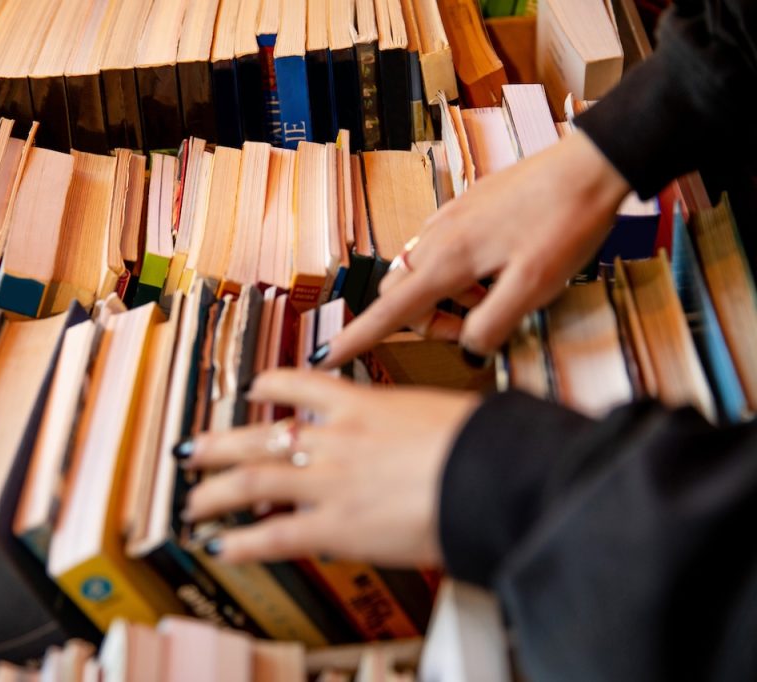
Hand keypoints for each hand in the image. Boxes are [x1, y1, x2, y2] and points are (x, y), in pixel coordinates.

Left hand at [179, 370, 480, 567]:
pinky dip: (239, 543)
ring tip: (191, 503)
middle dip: (217, 446)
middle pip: (256, 437)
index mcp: (358, 403)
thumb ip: (406, 421)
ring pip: (250, 483)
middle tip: (192, 452)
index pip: (295, 386)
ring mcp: (327, 482)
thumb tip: (412, 430)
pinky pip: (272, 535)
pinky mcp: (334, 527)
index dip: (266, 389)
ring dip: (213, 494)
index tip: (252, 393)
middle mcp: (332, 439)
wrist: (493, 471)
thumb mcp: (436, 412)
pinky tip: (218, 547)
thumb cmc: (480, 441)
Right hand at [317, 130, 631, 366]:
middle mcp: (437, 238)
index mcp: (448, 260)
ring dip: (445, 298)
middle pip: (401, 293)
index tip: (328, 357)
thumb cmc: (565, 224)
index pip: (390, 311)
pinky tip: (497, 271)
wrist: (588, 165)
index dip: (358, 338)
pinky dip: (457, 275)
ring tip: (495, 296)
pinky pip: (441, 251)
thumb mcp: (536, 287)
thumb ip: (492, 323)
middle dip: (423, 321)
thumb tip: (469, 345)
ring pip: (421, 272)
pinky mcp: (465, 210)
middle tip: (471, 329)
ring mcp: (448, 220)